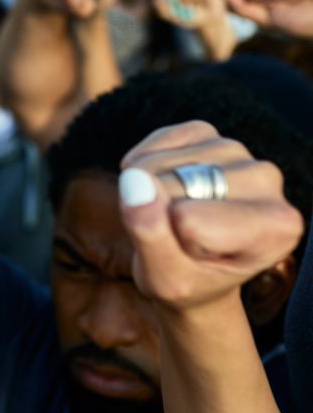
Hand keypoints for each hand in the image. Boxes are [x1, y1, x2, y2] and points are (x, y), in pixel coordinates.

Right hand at [118, 121, 303, 312]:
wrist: (193, 267)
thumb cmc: (188, 280)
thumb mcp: (166, 280)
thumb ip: (151, 236)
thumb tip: (135, 182)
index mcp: (277, 225)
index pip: (192, 222)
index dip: (174, 242)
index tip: (191, 255)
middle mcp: (267, 179)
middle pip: (173, 188)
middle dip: (156, 214)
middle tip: (175, 237)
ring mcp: (236, 151)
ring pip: (157, 165)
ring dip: (145, 192)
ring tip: (167, 215)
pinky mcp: (205, 133)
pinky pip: (153, 143)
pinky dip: (140, 167)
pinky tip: (157, 188)